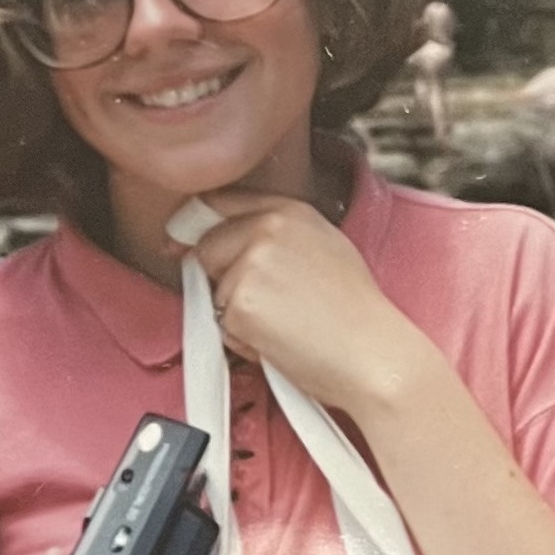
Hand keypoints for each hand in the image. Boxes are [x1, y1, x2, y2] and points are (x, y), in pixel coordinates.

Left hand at [189, 190, 422, 412]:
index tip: (183, 238)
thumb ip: (278, 236)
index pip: (221, 202)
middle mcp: (266, 228)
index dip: (197, 223)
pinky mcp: (240, 302)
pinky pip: (219, 324)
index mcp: (289, 210)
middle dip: (221, 278)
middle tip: (263, 305)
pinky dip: (240, 340)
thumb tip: (235, 243)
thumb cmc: (356, 313)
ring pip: (213, 290)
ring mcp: (250, 263)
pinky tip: (277, 342)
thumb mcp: (324, 248)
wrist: (372, 353)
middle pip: (207, 247)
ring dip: (234, 314)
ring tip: (283, 325)